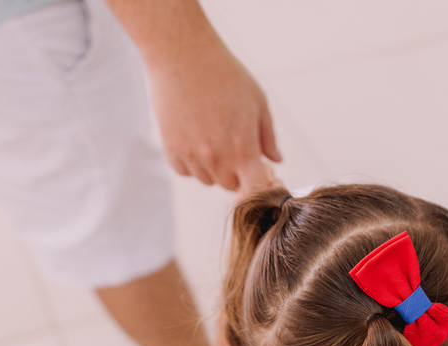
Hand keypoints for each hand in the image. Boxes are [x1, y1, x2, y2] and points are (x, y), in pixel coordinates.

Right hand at [146, 35, 281, 192]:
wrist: (183, 55)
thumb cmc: (225, 74)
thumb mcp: (257, 102)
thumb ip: (267, 136)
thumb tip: (276, 160)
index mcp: (242, 149)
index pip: (255, 188)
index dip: (260, 183)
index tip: (260, 171)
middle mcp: (216, 159)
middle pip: (230, 185)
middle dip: (236, 172)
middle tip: (234, 144)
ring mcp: (192, 156)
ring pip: (207, 179)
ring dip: (213, 167)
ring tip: (213, 134)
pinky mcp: (171, 150)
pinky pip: (185, 171)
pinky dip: (192, 161)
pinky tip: (195, 135)